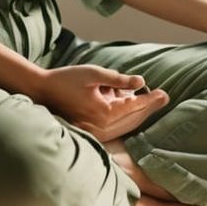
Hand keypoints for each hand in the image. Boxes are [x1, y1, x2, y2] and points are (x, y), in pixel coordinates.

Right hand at [37, 64, 169, 142]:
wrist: (42, 92)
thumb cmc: (66, 79)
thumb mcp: (94, 74)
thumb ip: (118, 79)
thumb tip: (140, 82)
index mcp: (103, 113)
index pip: (133, 107)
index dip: (150, 100)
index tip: (164, 94)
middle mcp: (101, 126)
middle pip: (133, 118)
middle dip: (149, 107)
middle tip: (164, 97)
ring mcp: (96, 131)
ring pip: (125, 124)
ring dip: (138, 113)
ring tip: (151, 101)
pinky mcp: (91, 131)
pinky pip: (115, 127)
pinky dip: (126, 118)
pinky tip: (131, 108)